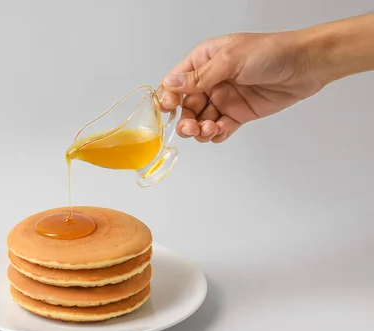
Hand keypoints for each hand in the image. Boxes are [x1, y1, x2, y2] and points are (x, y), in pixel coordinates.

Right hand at [158, 32, 325, 142]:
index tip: (168, 109)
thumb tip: (170, 84)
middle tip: (190, 128)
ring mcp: (224, 98)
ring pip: (201, 120)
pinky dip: (215, 134)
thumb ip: (199, 77)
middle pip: (186, 106)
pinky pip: (220, 128)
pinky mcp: (238, 114)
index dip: (168, 97)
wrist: (305, 65)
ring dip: (199, 129)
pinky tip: (219, 132)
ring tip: (209, 130)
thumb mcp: (230, 60)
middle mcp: (211, 81)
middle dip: (185, 119)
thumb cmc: (270, 52)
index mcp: (204, 61)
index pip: (176, 82)